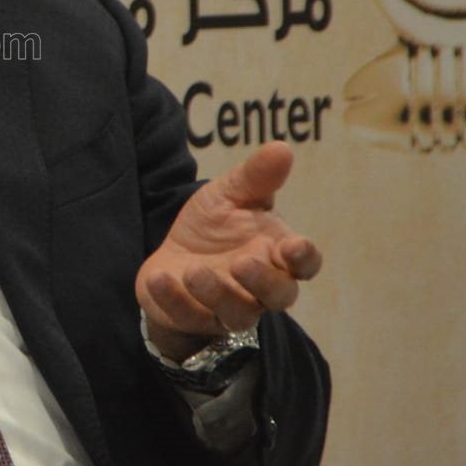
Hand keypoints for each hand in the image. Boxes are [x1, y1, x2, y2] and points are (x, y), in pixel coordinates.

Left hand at [136, 141, 321, 360]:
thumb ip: (256, 177)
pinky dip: (174, 300)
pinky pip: (190, 317)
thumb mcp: (229, 194)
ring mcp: (229, 308)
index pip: (305, 263)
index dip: (304, 258)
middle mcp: (261, 287)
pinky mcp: (195, 318)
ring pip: (238, 314)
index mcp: (277, 254)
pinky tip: (160, 278)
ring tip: (194, 271)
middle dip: (264, 282)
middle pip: (280, 296)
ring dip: (216, 294)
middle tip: (243, 262)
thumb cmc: (213, 225)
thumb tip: (282, 147)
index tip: (294, 246)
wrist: (174, 254)